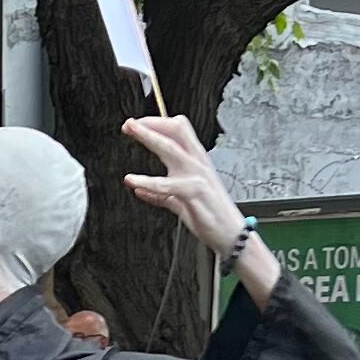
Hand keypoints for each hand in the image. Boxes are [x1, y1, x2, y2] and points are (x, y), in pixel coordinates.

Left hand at [119, 114, 245, 250]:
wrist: (230, 235)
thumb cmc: (210, 216)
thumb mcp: (181, 201)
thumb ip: (161, 194)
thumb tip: (140, 191)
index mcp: (196, 161)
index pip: (179, 131)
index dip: (158, 124)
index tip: (137, 125)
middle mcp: (197, 164)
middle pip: (175, 132)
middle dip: (150, 124)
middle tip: (128, 124)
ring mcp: (197, 176)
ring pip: (171, 149)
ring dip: (149, 137)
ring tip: (130, 133)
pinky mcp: (194, 193)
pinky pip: (166, 185)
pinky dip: (147, 181)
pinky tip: (132, 182)